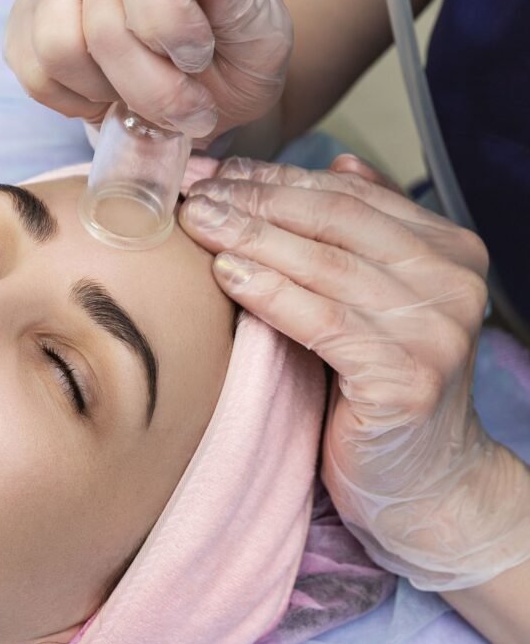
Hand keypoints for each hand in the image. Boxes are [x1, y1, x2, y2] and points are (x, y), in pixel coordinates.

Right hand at [3, 0, 292, 144]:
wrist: (207, 83)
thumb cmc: (233, 56)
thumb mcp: (261, 34)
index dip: (167, 23)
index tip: (198, 58)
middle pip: (101, 27)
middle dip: (149, 89)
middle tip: (185, 110)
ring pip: (56, 48)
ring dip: (103, 93)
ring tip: (137, 98)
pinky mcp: (30, 21)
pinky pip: (32, 71)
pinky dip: (69, 101)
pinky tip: (103, 98)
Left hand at [179, 154, 529, 589]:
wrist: (421, 484)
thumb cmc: (379, 393)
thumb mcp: (375, 304)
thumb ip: (363, 237)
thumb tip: (337, 160)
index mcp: (448, 251)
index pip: (348, 195)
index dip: (274, 177)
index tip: (212, 171)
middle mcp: (452, 282)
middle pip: (334, 222)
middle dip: (254, 201)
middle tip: (191, 191)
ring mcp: (436, 330)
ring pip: (324, 265)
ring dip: (250, 237)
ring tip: (194, 222)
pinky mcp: (407, 378)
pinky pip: (323, 322)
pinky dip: (271, 293)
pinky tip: (226, 275)